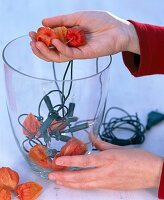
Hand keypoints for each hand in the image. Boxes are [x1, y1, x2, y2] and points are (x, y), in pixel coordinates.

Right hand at [29, 10, 139, 61]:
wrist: (118, 28)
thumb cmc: (101, 21)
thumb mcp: (78, 17)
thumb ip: (61, 20)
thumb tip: (43, 22)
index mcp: (69, 36)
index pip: (51, 42)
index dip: (40, 38)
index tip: (32, 32)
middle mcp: (71, 45)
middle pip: (52, 52)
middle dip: (40, 48)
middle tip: (31, 41)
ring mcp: (77, 51)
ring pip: (58, 57)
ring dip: (46, 51)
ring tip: (37, 43)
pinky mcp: (84, 55)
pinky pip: (69, 54)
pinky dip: (60, 49)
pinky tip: (54, 41)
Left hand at [48, 137, 162, 189]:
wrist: (153, 172)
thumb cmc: (138, 158)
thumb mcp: (118, 147)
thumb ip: (101, 143)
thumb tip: (90, 136)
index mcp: (109, 158)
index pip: (85, 160)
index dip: (71, 161)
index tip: (58, 161)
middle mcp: (106, 171)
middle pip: (81, 175)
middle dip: (64, 176)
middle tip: (52, 174)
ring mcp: (108, 181)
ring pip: (85, 184)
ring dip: (70, 183)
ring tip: (59, 180)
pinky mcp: (110, 187)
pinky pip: (92, 186)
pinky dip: (81, 185)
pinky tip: (74, 184)